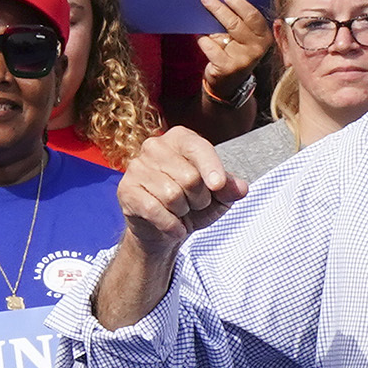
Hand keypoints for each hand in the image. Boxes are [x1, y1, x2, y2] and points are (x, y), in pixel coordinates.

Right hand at [116, 127, 246, 262]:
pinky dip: (170, 225)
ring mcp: (137, 167)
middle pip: (189, 178)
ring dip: (184, 212)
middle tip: (194, 205)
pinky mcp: (126, 189)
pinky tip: (175, 228)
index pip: (198, 148)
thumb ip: (231, 189)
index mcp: (180, 138)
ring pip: (172, 196)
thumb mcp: (219, 196)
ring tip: (181, 212)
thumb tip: (241, 188)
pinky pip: (154, 210)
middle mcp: (155, 146)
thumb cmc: (194, 204)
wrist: (165, 229)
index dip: (211, 168)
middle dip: (200, 200)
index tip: (218, 185)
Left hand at [198, 0, 271, 96]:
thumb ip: (240, 22)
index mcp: (264, 37)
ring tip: (201, 12)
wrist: (229, 83)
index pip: (253, 16)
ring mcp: (243, 60)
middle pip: (236, 23)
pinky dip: (203, 40)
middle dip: (219, 8)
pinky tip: (201, 37)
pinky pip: (211, 47)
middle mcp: (257, 49)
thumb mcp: (244, 38)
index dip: (239, 3)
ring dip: (209, 21)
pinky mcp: (228, 68)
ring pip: (222, 34)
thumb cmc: (235, 52)